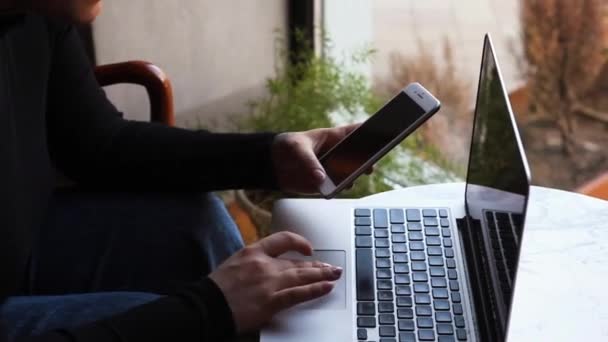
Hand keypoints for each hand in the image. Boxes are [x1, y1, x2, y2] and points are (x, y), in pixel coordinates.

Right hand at [209, 232, 341, 332]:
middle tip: (331, 266)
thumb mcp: (234, 264)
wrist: (207, 306)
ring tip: (334, 274)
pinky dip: (314, 290)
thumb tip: (271, 265)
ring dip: (321, 275)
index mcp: (252, 252)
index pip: (282, 239)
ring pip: (302, 276)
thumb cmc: (217, 289)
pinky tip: (326, 287)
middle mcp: (264, 264)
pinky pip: (298, 294)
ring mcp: (269, 283)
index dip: (299, 242)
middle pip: (296, 262)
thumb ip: (254, 262)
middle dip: (317, 265)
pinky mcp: (271, 301)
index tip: (308, 250)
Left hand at [272, 124, 371, 193]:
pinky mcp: (327, 183)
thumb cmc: (288, 147)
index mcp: (335, 137)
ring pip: (352, 173)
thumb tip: (320, 177)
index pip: (357, 131)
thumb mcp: (297, 148)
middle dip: (368, 159)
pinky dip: (340, 188)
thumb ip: (309, 162)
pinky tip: (338, 188)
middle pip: (360, 155)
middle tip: (369, 165)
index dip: (372, 130)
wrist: (274, 165)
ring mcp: (335, 169)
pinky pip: (339, 187)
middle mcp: (339, 153)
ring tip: (350, 179)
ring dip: (353, 176)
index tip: (382, 134)